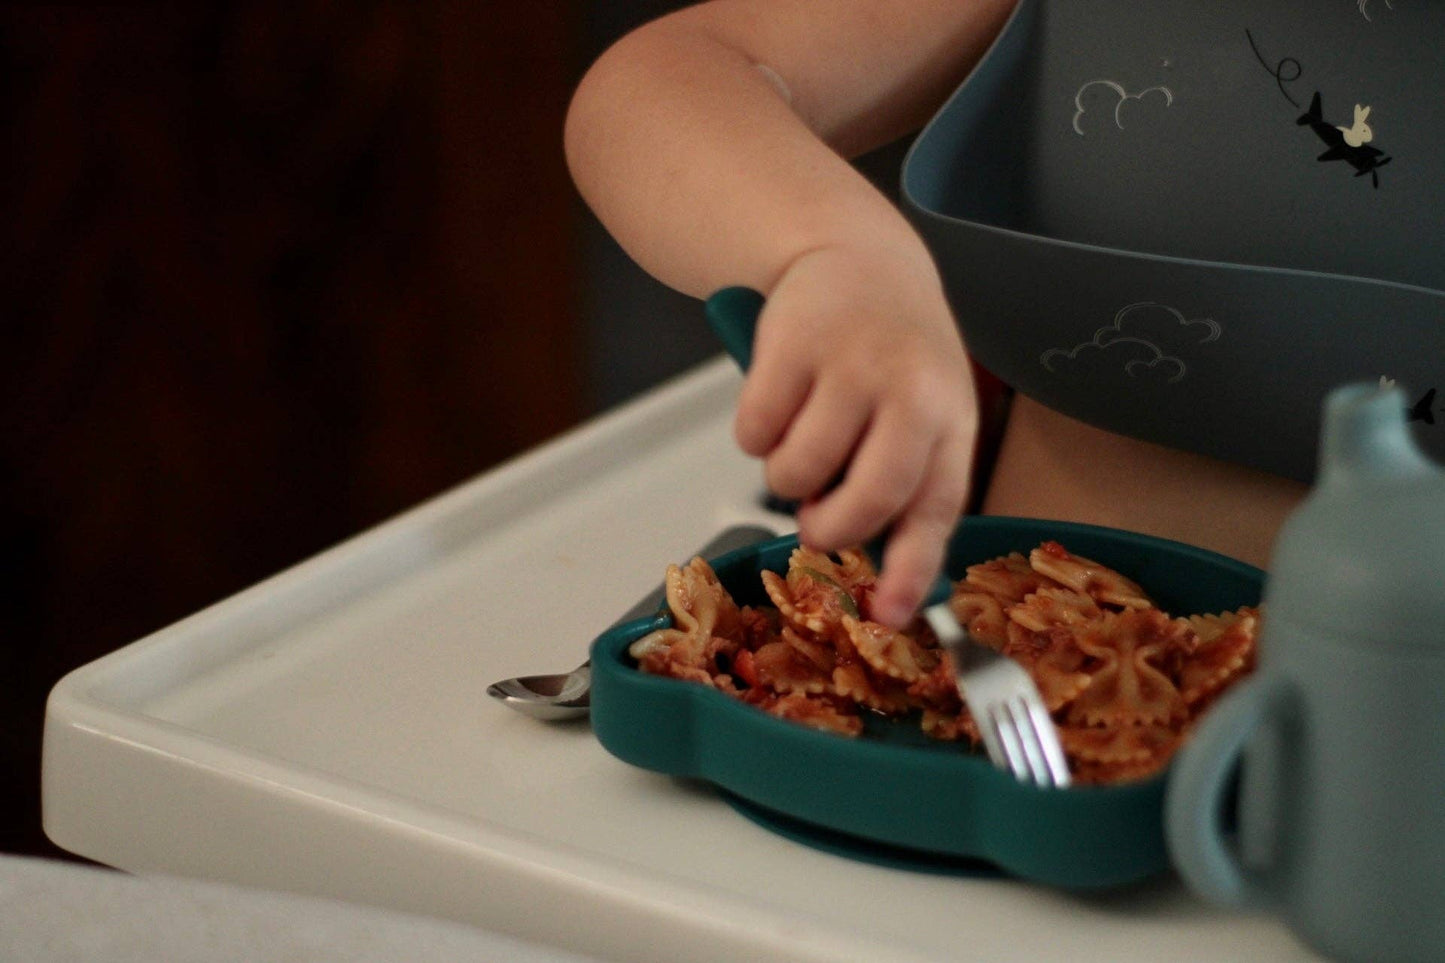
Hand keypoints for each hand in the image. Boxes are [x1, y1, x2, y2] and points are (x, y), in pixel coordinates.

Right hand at [734, 242, 979, 627]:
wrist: (858, 257)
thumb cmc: (892, 354)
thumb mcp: (925, 410)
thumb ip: (907, 483)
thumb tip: (881, 584)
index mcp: (951, 418)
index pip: (935, 507)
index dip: (910, 570)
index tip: (889, 616)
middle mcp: (911, 390)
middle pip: (867, 497)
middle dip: (828, 528)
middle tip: (814, 521)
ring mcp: (852, 363)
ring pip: (797, 469)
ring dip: (784, 475)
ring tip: (800, 441)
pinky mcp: (793, 343)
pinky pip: (753, 431)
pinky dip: (752, 435)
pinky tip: (777, 401)